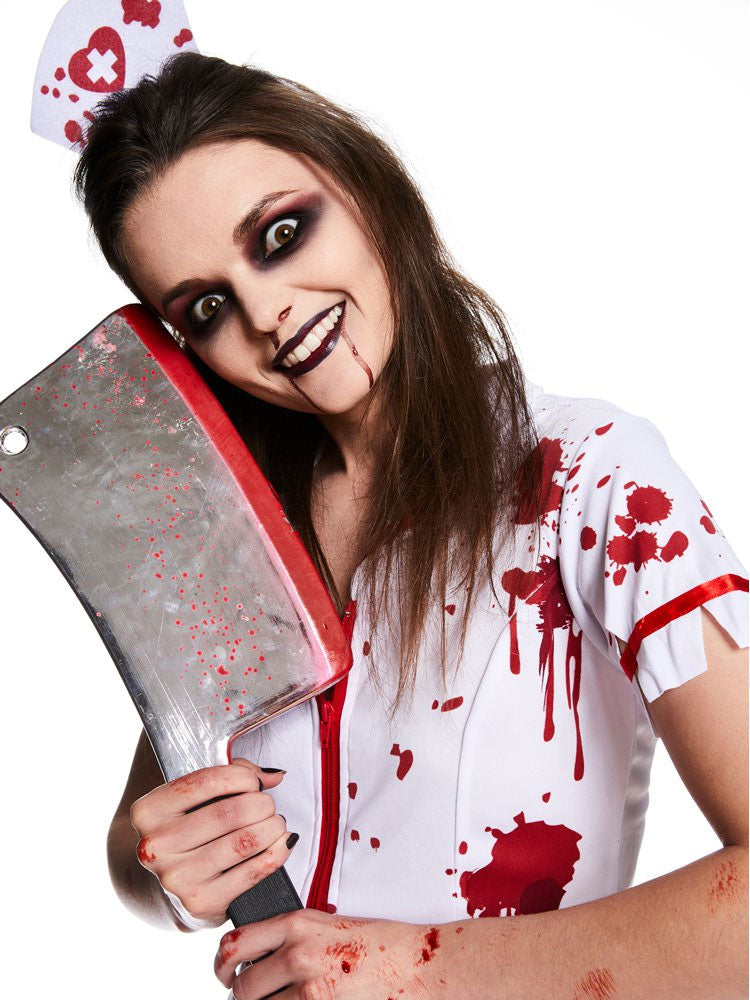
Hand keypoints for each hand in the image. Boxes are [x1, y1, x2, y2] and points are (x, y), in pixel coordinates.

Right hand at [130, 758, 294, 926]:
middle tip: (269, 805)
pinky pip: (251, 873)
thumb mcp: (194, 798)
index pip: (205, 782)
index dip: (241, 777)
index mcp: (148, 811)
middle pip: (228, 813)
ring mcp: (176, 878)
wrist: (167, 887)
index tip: (255, 782)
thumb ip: (232, 776)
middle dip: (261, 804)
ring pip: (243, 842)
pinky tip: (282, 844)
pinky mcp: (200, 903)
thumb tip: (273, 775)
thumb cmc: (188, 830)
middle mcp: (155, 847)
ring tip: (277, 823)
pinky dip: (275, 854)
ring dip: (272, 828)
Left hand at [214, 910, 444, 997]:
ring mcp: (309, 987)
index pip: (237, 941)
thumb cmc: (380, 944)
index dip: (221, 962)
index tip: (224, 971)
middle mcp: (297, 952)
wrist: (418, 963)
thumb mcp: (329, 926)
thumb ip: (293, 936)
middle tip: (248, 998)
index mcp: (298, 922)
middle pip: (241, 985)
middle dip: (240, 996)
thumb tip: (262, 956)